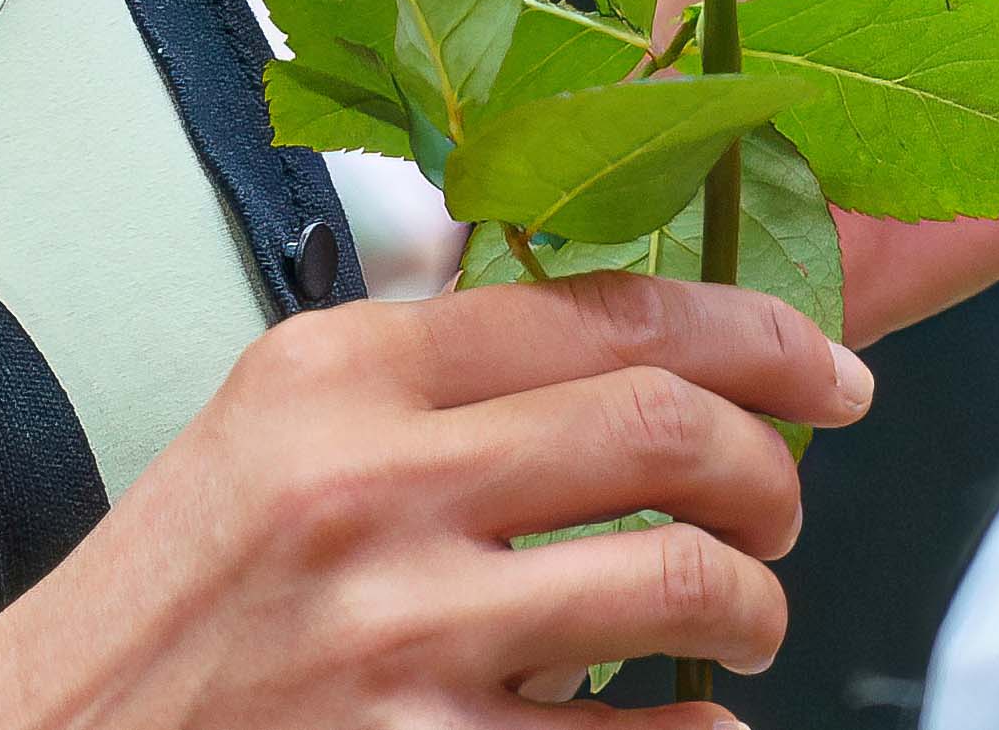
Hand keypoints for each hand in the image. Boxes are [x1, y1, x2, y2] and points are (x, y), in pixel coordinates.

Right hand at [0, 275, 874, 729]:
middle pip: (666, 430)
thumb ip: (425, 373)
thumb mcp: (269, 429)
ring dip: (753, 607)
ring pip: (682, 585)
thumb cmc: (171, 606)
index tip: (827, 369)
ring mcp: (398, 638)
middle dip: (770, 470)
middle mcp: (370, 486)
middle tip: (783, 506)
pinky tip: (682, 728)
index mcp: (339, 374)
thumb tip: (623, 337)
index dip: (755, 335)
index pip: (605, 310)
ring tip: (742, 622)